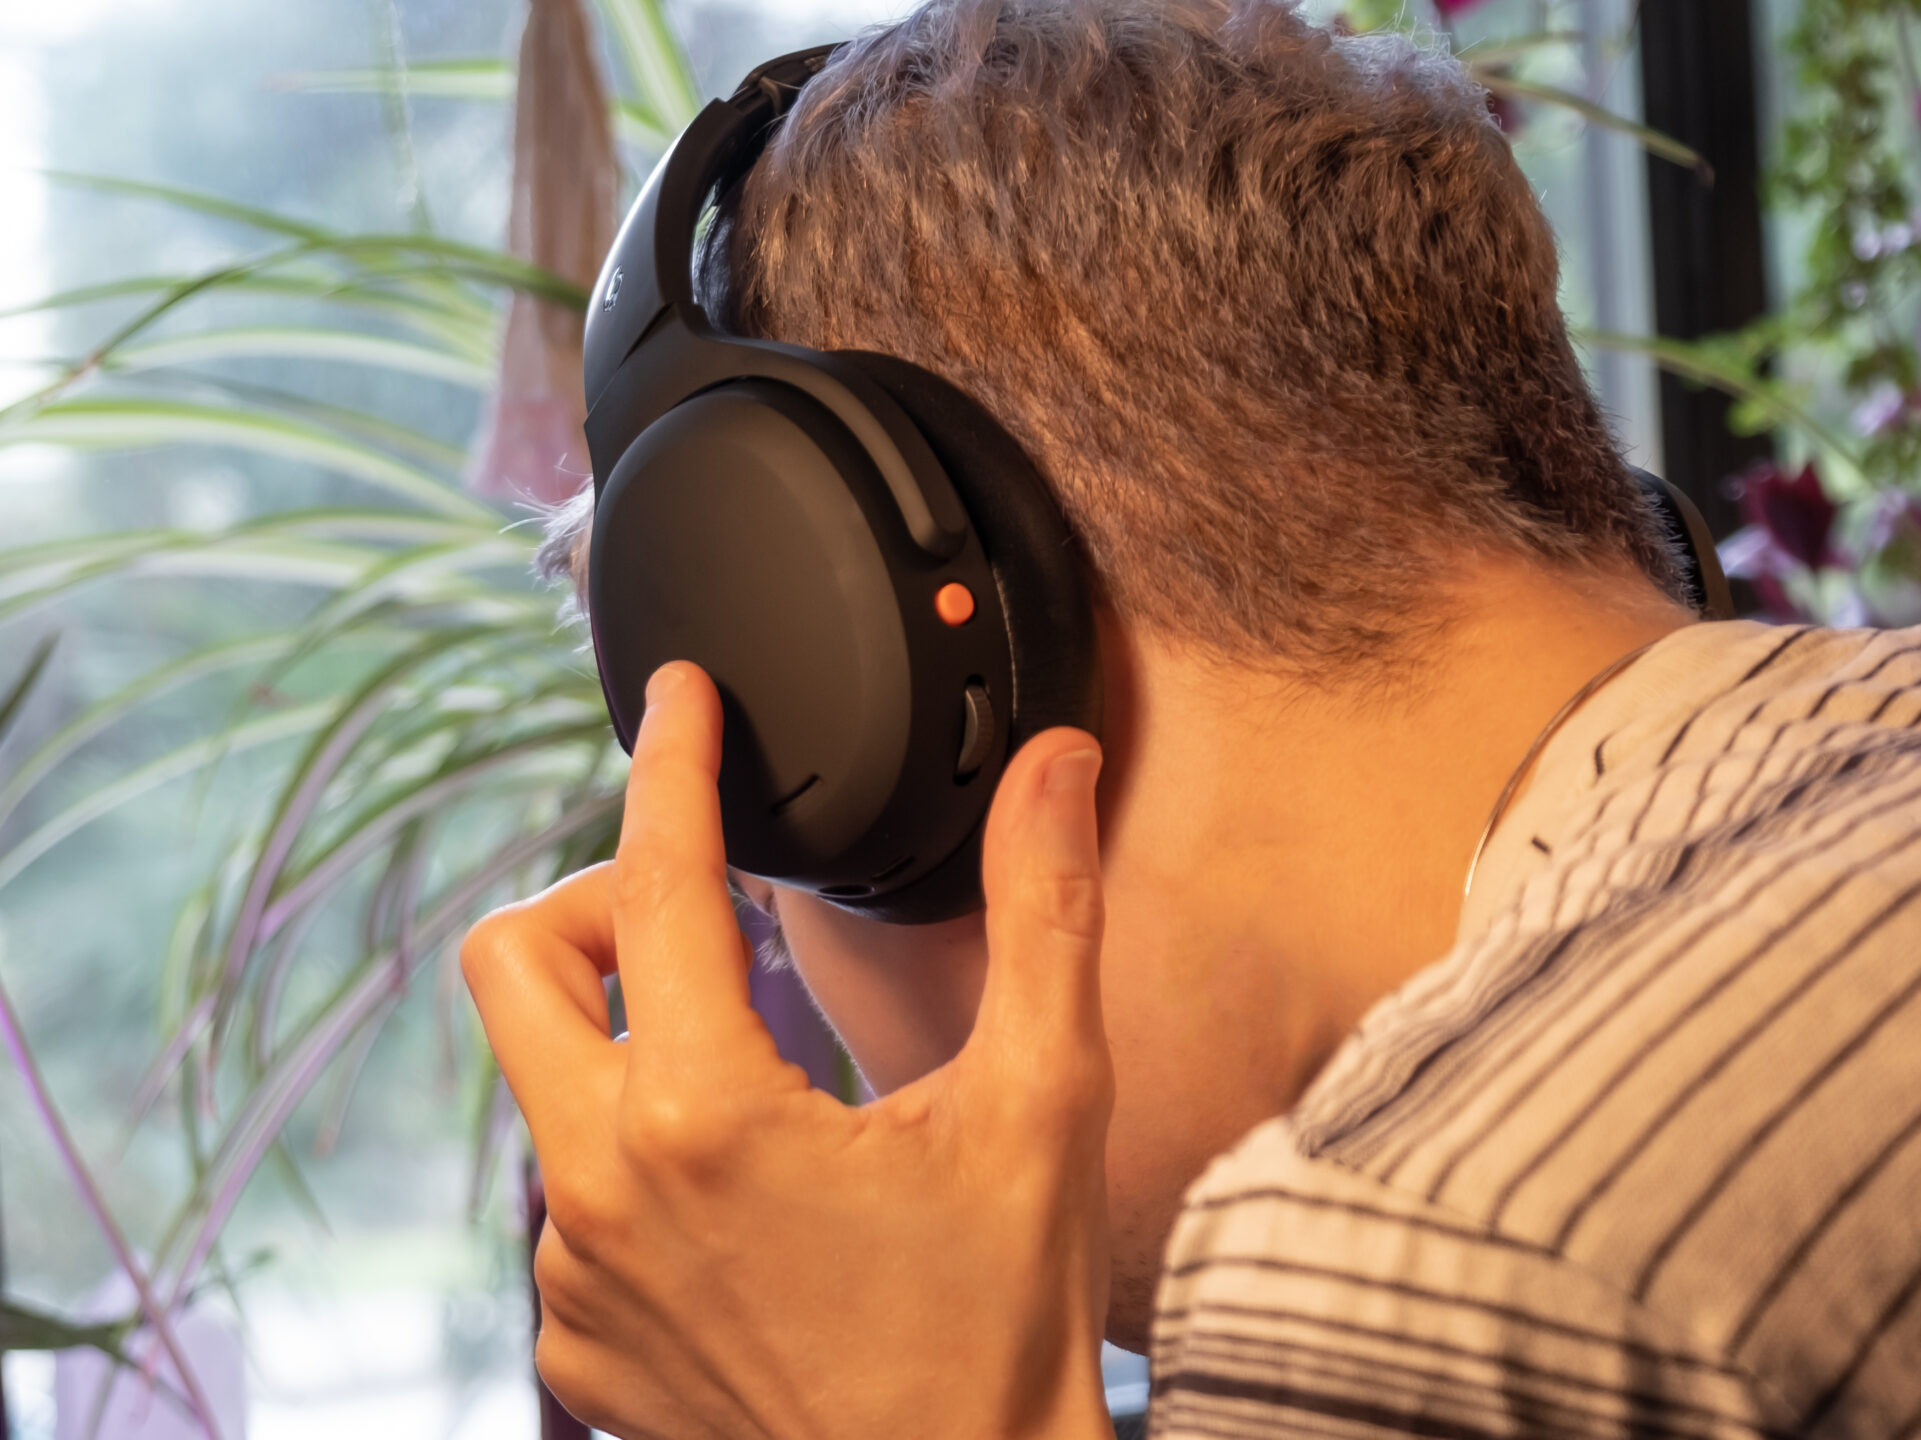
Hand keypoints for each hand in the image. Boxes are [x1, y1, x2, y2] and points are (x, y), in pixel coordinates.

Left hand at [462, 661, 1114, 1439]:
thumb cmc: (1001, 1325)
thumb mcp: (1044, 1103)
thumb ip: (1045, 913)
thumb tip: (1051, 768)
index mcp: (706, 1113)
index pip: (659, 883)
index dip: (672, 765)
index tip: (679, 698)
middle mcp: (601, 1191)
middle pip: (513, 964)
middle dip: (601, 903)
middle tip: (710, 917)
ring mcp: (574, 1278)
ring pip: (553, 1091)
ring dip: (640, 1049)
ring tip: (768, 1079)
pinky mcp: (575, 1348)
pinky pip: (572, 1206)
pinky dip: (645, 1169)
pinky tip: (751, 1203)